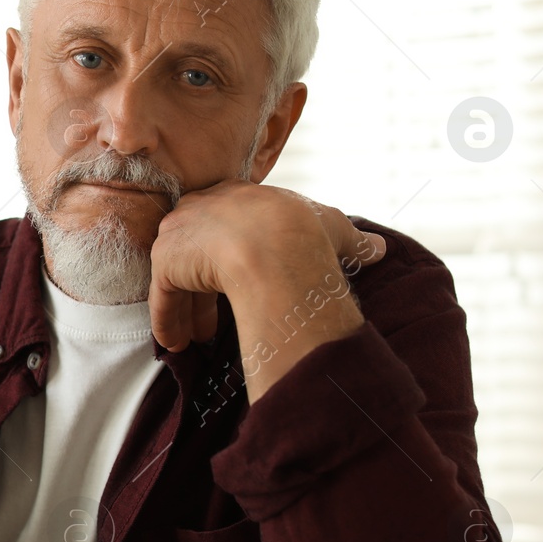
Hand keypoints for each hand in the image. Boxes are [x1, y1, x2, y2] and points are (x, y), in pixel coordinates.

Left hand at [149, 181, 384, 397]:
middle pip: (196, 252)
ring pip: (177, 277)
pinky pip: (163, 296)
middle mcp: (202, 209)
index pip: (225, 227)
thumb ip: (351, 238)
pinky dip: (168, 321)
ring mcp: (180, 235)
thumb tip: (379, 247)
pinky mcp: (166, 263)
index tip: (237, 282)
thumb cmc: (307, 233)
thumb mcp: (334, 228)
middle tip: (212, 321)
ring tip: (196, 339)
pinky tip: (174, 343)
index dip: (229, 258)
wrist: (278, 244)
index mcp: (238, 198)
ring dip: (186, 311)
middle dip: (203, 286)